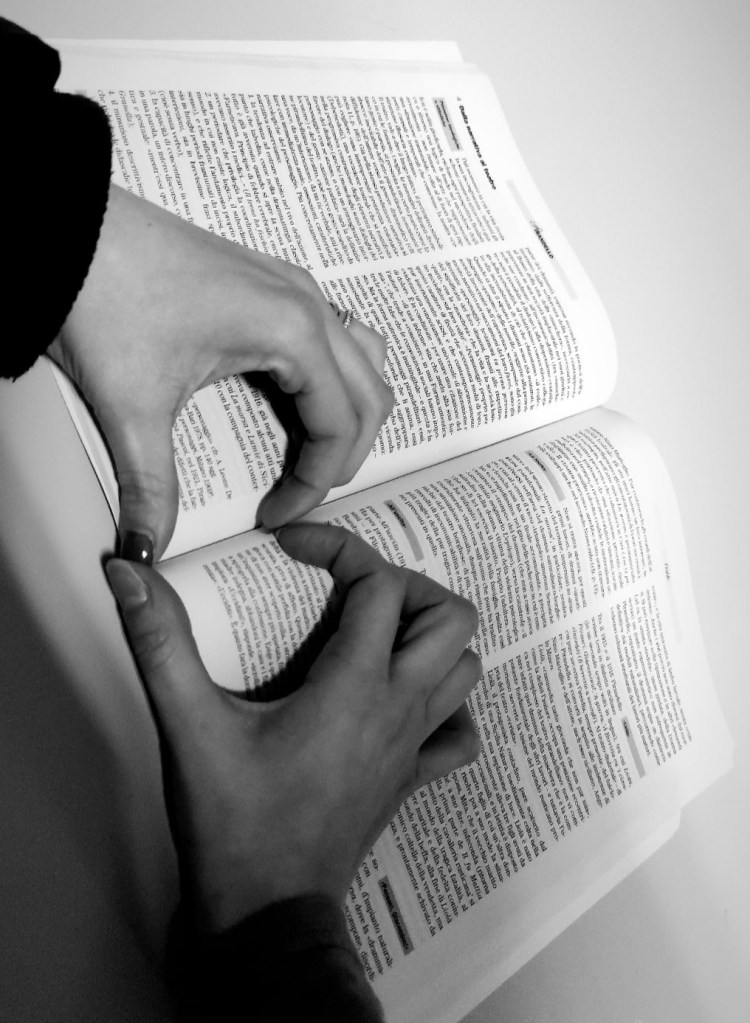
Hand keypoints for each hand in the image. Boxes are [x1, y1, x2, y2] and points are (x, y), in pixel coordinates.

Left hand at [50, 185, 392, 558]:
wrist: (60, 226)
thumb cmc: (102, 291)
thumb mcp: (133, 406)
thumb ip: (151, 486)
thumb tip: (150, 544)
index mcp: (291, 331)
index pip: (338, 426)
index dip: (314, 483)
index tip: (276, 516)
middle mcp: (305, 304)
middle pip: (369, 396)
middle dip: (343, 455)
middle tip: (300, 495)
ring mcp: (291, 286)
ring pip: (362, 360)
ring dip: (351, 411)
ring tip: (313, 452)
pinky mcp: (269, 282)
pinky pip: (332, 336)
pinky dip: (331, 378)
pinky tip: (291, 401)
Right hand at [106, 523, 480, 935]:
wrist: (266, 912)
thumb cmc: (234, 825)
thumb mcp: (189, 726)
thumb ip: (160, 644)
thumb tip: (130, 576)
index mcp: (355, 686)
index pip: (380, 583)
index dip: (341, 547)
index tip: (293, 549)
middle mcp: (398, 708)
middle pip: (449, 616)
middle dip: (405, 585)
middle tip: (350, 590)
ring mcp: (413, 745)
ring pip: (465, 667)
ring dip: (430, 636)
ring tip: (374, 632)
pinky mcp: (411, 778)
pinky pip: (459, 732)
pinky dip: (445, 705)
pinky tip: (401, 699)